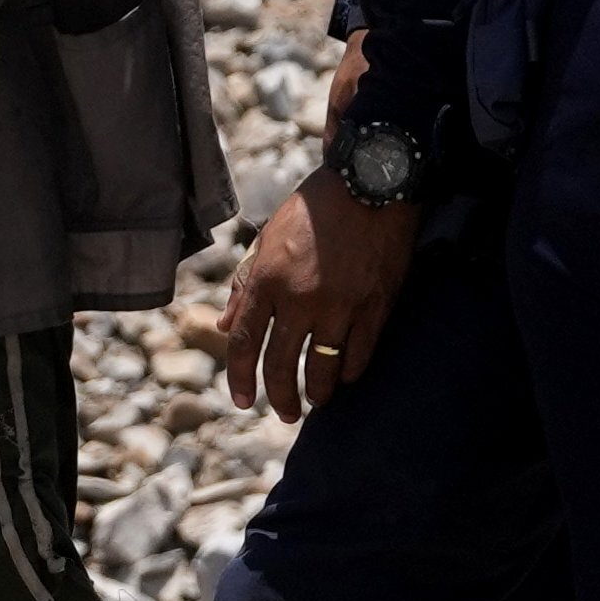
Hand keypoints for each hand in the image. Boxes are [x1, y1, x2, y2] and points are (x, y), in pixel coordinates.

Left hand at [220, 174, 420, 417]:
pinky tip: (345, 379)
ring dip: (317, 393)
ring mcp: (340, 306)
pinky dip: (351, 373)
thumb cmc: (313, 211)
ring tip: (316, 402)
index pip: (244, 342)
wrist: (369, 186)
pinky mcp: (375, 307)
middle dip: (279, 397)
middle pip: (281, 364)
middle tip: (282, 414)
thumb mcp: (266, 241)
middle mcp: (300, 299)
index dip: (239, 377)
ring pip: (323, 368)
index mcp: (267, 281)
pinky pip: (359, 355)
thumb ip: (244, 287)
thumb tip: (224, 327)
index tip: (242, 400)